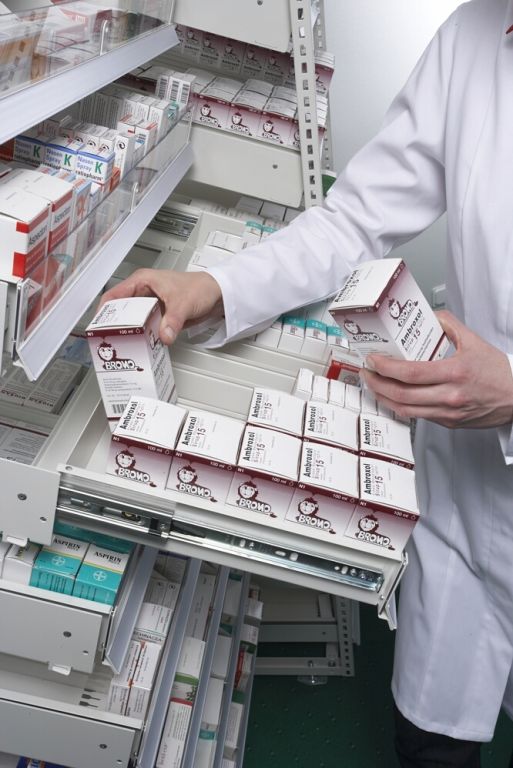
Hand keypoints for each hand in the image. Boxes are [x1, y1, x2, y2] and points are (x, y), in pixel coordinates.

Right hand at [99, 269, 223, 343]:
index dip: (104, 311)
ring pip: (133, 321)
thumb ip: (173, 320)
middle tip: (114, 340)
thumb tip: (164, 335)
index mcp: (142, 281)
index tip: (100, 327)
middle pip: (121, 311)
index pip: (114, 296)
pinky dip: (143, 336)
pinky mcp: (158, 316)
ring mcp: (150, 305)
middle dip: (116, 325)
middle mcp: (143, 292)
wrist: (217, 294)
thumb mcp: (183, 303)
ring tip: (126, 345)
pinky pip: (145, 328)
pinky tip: (143, 345)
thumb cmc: (200, 287)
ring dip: (130, 333)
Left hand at [360, 310, 512, 428]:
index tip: (374, 360)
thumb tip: (430, 315)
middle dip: (376, 383)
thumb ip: (449, 325)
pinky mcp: (447, 423)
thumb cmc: (499, 373)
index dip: (386, 367)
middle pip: (401, 394)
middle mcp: (449, 396)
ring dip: (383, 397)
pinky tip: (393, 396)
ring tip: (374, 384)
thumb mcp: (474, 341)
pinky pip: (417, 416)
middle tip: (367, 372)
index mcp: (454, 373)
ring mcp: (447, 413)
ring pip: (404, 410)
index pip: (410, 373)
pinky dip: (400, 406)